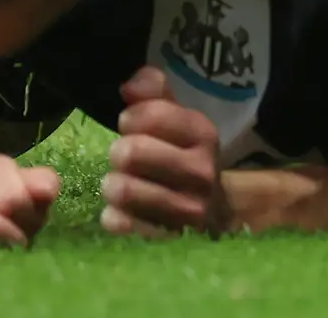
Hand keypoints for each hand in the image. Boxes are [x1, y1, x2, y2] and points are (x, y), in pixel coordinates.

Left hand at [101, 68, 227, 237]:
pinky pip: (119, 223)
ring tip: (121, 184)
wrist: (215, 210)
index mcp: (204, 135)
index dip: (130, 118)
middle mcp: (201, 172)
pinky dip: (113, 215)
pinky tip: (123, 211)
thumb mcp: (179, 118)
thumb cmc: (184, 155)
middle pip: (130, 152)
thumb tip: (128, 87)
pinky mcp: (167, 240)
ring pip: (122, 189)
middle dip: (119, 152)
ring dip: (113, 185)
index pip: (148, 115)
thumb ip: (154, 91)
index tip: (132, 126)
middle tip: (125, 158)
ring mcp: (186, 210)